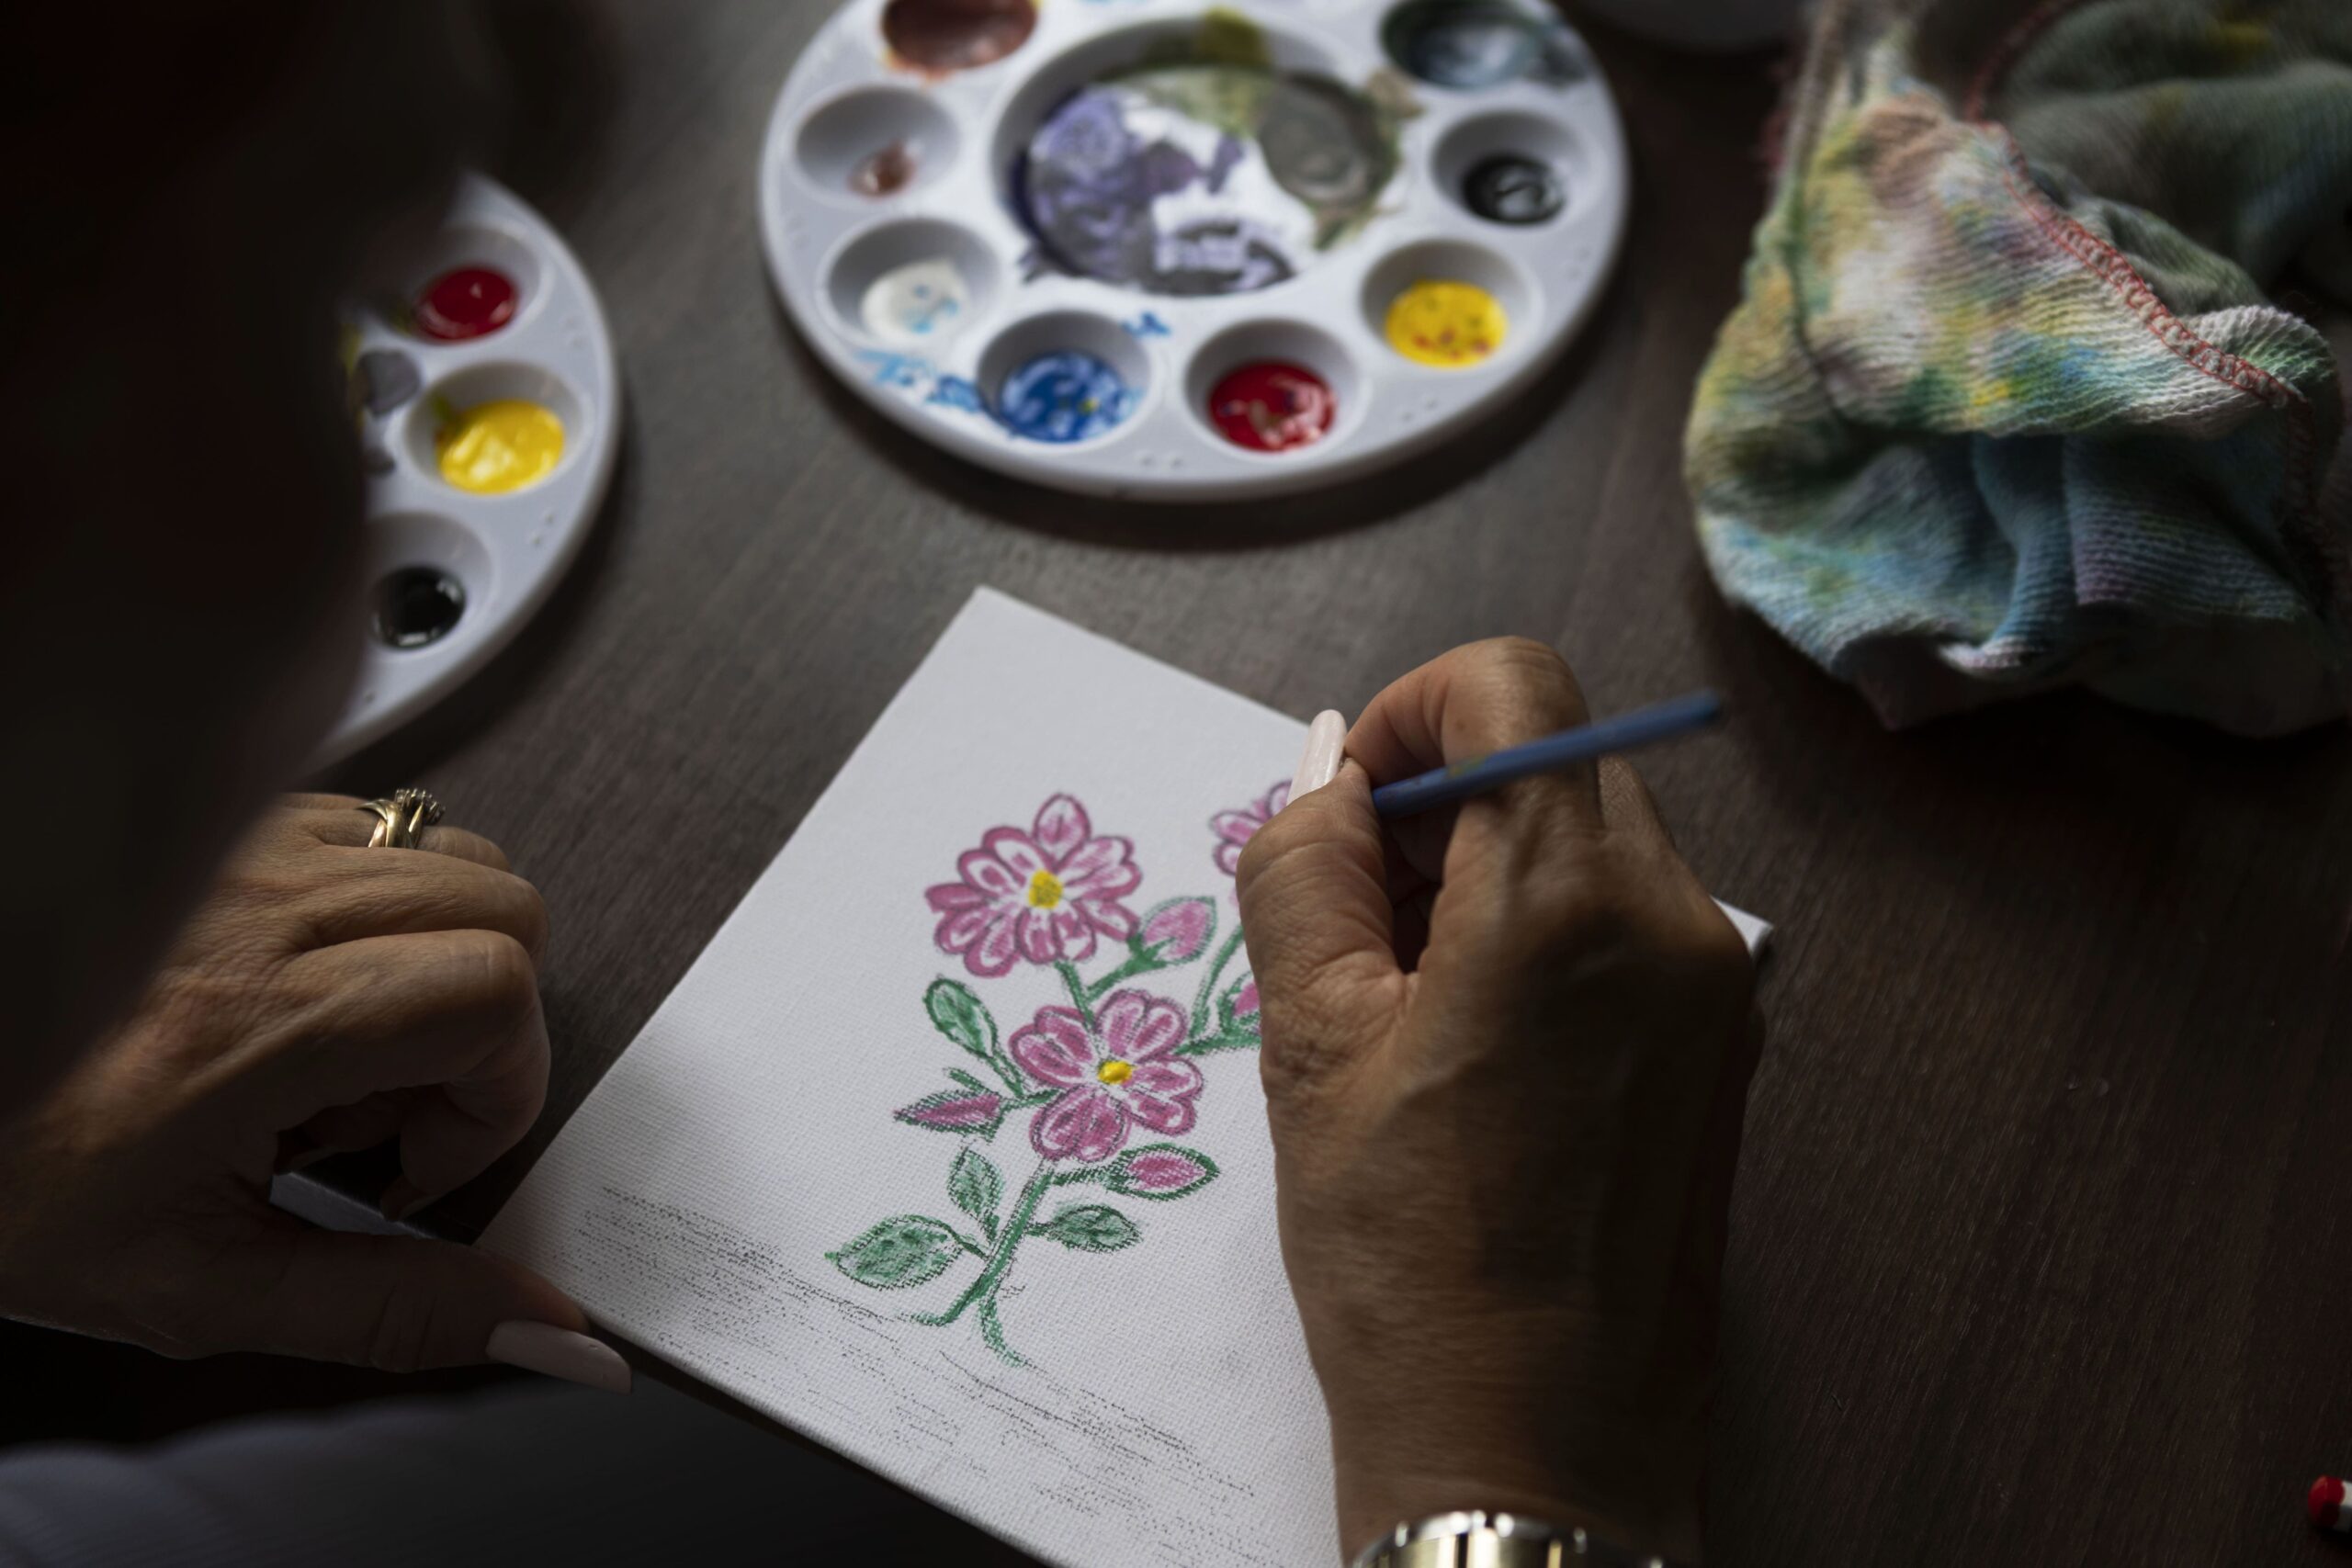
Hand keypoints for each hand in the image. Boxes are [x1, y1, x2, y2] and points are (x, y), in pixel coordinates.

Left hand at [0, 795, 616, 1384]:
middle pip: (505, 914)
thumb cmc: (19, 1196)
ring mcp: (244, 850)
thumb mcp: (208, 1291)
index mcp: (253, 1025)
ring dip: (443, 963)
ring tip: (346, 1049)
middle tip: (387, 1114)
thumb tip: (555, 1334)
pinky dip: (389, 914)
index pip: (493, 994)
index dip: (496, 1094)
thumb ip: (396, 1313)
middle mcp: (254, 913)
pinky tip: (312, 995)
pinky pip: (388, 835)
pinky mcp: (234, 824)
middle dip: (488, 1032)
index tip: (414, 1167)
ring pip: (460, 861)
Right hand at [1237, 641, 1758, 1562]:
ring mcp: (1716, 991)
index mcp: (1569, 900)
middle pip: (1554, 757)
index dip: (1408, 715)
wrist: (1535, 1459)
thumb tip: (1327, 774)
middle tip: (1351, 926)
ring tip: (1401, 1005)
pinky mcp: (1722, 1052)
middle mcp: (1675, 921)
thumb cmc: (1407, 1265)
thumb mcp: (1309, 1045)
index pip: (1511, 682)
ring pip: (1590, 840)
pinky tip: (1471, 1048)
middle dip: (1438, 803)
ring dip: (1484, 872)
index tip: (1348, 815)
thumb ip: (1304, 867)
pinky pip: (1627, 926)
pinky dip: (1540, 935)